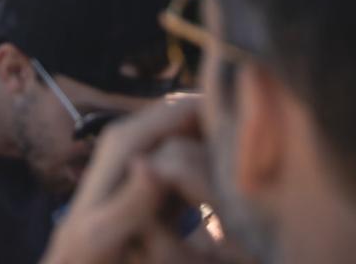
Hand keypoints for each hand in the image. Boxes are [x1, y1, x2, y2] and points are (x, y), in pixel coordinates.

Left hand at [39, 97, 242, 263]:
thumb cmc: (86, 253)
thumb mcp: (104, 234)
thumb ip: (131, 202)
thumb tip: (152, 164)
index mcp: (127, 141)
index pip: (183, 106)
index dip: (221, 108)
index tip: (262, 124)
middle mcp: (134, 135)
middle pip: (193, 112)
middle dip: (225, 123)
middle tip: (269, 142)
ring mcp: (145, 150)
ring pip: (195, 129)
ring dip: (222, 139)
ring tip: (261, 156)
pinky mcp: (153, 169)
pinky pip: (191, 150)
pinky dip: (213, 156)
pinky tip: (239, 176)